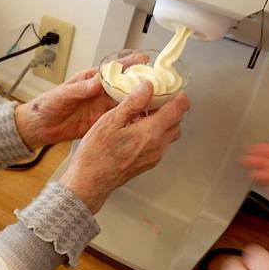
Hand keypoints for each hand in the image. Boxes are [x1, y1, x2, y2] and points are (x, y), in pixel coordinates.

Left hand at [14, 54, 147, 149]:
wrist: (39, 126)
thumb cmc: (47, 105)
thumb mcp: (64, 94)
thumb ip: (81, 89)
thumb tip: (98, 81)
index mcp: (91, 80)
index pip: (113, 69)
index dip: (129, 64)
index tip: (144, 60)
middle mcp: (100, 92)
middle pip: (125, 85)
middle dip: (142, 83)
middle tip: (160, 82)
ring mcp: (102, 107)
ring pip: (126, 102)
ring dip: (141, 101)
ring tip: (159, 101)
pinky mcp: (101, 122)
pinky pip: (120, 118)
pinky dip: (132, 118)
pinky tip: (143, 120)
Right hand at [58, 81, 188, 211]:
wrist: (90, 182)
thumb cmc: (95, 154)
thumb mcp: (109, 121)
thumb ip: (132, 103)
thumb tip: (147, 87)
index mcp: (150, 132)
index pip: (178, 109)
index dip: (178, 96)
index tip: (170, 89)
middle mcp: (157, 146)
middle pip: (177, 121)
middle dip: (170, 108)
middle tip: (154, 99)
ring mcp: (154, 157)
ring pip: (169, 134)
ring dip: (162, 121)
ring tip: (142, 114)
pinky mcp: (147, 163)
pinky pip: (159, 144)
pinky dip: (154, 133)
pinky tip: (135, 129)